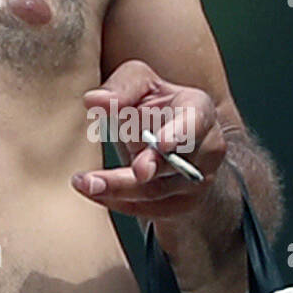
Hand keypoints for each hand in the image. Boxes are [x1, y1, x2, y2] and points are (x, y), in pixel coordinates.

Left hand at [73, 58, 224, 219]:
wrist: (166, 139)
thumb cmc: (154, 105)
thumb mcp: (140, 83)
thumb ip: (121, 86)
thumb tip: (95, 100)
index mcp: (199, 110)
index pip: (197, 122)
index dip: (181, 133)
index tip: (162, 143)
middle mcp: (207, 148)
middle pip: (177, 162)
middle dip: (153, 166)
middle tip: (135, 170)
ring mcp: (197, 180)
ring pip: (159, 190)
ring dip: (120, 188)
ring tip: (86, 182)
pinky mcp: (181, 204)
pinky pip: (150, 210)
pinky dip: (118, 202)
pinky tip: (92, 190)